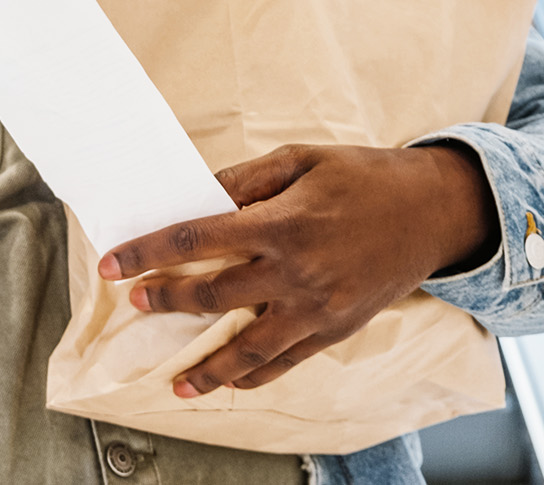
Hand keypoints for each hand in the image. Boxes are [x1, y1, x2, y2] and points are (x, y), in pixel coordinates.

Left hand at [100, 142, 499, 396]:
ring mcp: (318, 307)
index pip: (195, 239)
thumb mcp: (300, 161)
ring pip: (250, 347)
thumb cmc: (362, 178)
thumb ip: (243, 181)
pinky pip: (288, 360)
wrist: (432, 212)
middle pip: (213, 295)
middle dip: (165, 301)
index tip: (111, 264)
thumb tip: (197, 199)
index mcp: (281, 223)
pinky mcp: (338, 328)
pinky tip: (229, 383)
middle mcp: (296, 271)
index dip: (146, 252)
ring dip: (208, 368)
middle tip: (133, 304)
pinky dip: (256, 375)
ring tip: (174, 383)